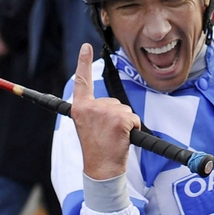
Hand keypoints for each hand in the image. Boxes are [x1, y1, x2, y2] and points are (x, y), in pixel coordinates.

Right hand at [72, 43, 140, 180]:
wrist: (101, 168)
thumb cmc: (97, 149)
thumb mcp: (86, 126)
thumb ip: (93, 111)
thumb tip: (110, 105)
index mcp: (80, 108)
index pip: (82, 81)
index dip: (83, 62)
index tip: (86, 46)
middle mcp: (91, 107)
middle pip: (114, 102)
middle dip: (117, 117)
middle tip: (107, 135)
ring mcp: (106, 112)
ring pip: (125, 111)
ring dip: (125, 124)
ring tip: (113, 139)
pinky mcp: (120, 119)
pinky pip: (133, 119)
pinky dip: (133, 129)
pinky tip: (122, 140)